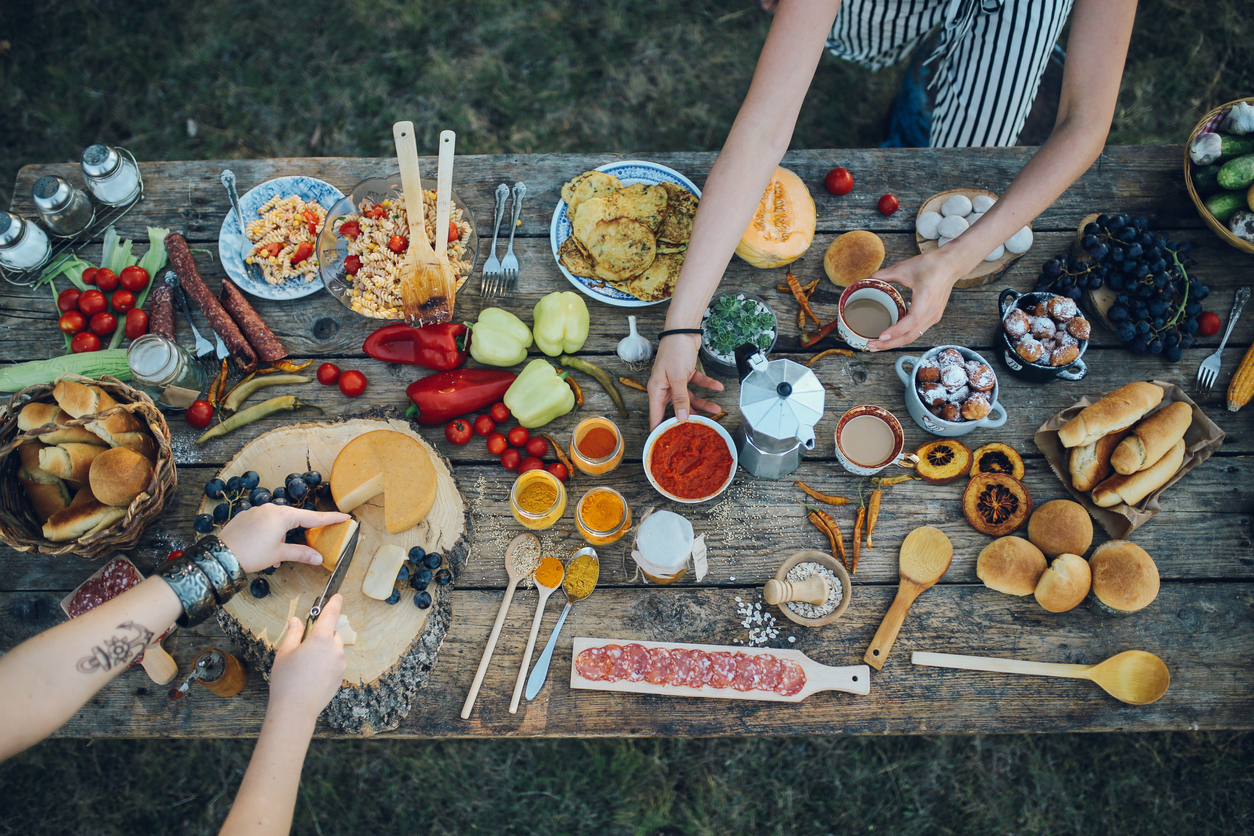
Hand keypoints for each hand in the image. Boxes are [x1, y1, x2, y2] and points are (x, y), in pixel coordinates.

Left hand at [217, 503, 350, 572]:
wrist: (221, 555)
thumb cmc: (251, 554)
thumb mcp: (279, 554)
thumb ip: (301, 553)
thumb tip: (319, 558)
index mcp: (283, 516)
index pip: (313, 517)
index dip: (330, 518)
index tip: (345, 517)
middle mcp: (270, 508)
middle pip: (295, 517)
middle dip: (303, 529)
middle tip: (315, 535)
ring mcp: (257, 511)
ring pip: (278, 521)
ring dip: (283, 535)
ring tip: (279, 553)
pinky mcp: (246, 516)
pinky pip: (265, 522)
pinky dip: (270, 532)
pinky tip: (266, 548)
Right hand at [267, 595, 345, 721]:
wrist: (295, 709)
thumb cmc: (286, 681)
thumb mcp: (284, 653)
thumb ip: (293, 634)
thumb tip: (296, 621)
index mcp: (320, 639)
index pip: (331, 614)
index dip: (334, 603)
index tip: (337, 596)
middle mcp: (335, 650)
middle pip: (333, 634)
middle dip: (322, 635)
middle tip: (304, 645)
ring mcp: (340, 664)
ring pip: (335, 650)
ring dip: (325, 651)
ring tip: (306, 665)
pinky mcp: (340, 677)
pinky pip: (335, 664)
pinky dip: (327, 664)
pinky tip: (311, 675)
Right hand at [647, 333, 724, 428]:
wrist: (683, 330)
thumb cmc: (674, 351)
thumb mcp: (677, 377)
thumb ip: (680, 398)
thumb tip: (681, 418)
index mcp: (657, 390)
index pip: (656, 415)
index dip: (660, 429)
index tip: (665, 443)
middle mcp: (665, 388)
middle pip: (677, 409)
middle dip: (688, 418)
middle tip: (698, 430)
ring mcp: (676, 381)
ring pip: (690, 398)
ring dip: (704, 403)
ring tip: (717, 409)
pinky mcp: (687, 374)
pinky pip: (698, 384)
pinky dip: (708, 385)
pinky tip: (718, 388)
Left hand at [865, 249, 967, 350]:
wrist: (951, 265)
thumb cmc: (931, 265)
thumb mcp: (904, 267)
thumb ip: (884, 274)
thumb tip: (868, 279)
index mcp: (926, 297)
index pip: (912, 321)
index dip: (896, 330)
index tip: (881, 336)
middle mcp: (932, 310)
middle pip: (911, 335)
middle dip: (890, 344)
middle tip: (871, 345)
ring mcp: (934, 316)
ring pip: (914, 336)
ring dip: (895, 343)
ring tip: (877, 344)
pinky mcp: (933, 317)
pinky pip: (917, 331)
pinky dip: (903, 336)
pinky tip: (890, 337)